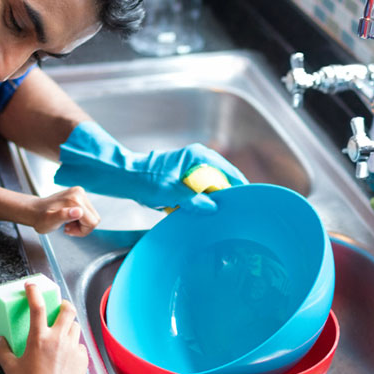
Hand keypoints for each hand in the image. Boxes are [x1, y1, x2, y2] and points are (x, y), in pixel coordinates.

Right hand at [0, 284, 86, 373]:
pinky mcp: (82, 359)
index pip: (37, 305)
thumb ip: (3, 351)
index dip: (34, 291)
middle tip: (59, 307)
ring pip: (75, 327)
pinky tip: (67, 355)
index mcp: (39, 337)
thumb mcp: (10, 368)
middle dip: (64, 304)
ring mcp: (72, 348)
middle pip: (68, 310)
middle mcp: (58, 339)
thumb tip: (1, 340)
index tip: (31, 286)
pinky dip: (74, 347)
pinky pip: (80, 346)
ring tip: (62, 333)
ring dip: (69, 326)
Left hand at [28, 186, 99, 236]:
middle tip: (67, 227)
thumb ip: (63, 216)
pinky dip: (79, 218)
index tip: (68, 230)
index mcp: (75, 200)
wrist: (35, 210)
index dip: (82, 231)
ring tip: (66, 223)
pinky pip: (87, 211)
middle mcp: (79, 193)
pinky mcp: (78, 194)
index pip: (93, 222)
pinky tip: (68, 218)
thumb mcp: (49, 221)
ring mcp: (79, 192)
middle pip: (94, 218)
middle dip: (82, 227)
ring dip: (81, 223)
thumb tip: (78, 211)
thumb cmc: (40, 218)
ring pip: (92, 215)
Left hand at [54, 121, 247, 211]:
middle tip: (236, 214)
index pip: (229, 172)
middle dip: (228, 197)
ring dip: (214, 201)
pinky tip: (203, 214)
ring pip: (212, 188)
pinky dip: (202, 202)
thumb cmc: (145, 180)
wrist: (125, 178)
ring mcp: (192, 169)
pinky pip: (201, 192)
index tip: (247, 203)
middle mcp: (199, 159)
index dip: (239, 188)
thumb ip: (194, 200)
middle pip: (223, 180)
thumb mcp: (171, 192)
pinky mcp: (185, 179)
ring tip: (221, 216)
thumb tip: (213, 208)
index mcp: (199, 156)